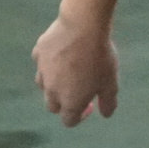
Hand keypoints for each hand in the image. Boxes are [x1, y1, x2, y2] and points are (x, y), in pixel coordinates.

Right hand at [34, 11, 120, 125]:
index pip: (68, 120)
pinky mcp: (37, 53)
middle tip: (79, 89)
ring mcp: (41, 71)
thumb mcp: (111, 83)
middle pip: (52, 106)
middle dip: (64, 103)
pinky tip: (62, 54)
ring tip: (70, 71)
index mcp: (69, 101)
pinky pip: (42, 64)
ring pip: (43, 86)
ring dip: (55, 85)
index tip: (90, 104)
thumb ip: (108, 102)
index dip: (80, 116)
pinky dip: (50, 64)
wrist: (82, 27)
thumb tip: (105, 114)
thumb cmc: (100, 58)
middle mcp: (51, 90)